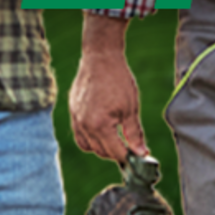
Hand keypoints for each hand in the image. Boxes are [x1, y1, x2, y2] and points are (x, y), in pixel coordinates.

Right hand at [69, 12, 147, 162]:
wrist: (101, 57)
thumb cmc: (118, 80)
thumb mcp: (131, 109)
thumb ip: (134, 134)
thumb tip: (141, 153)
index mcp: (99, 125)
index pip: (115, 152)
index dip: (129, 157)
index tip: (139, 156)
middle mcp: (84, 125)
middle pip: (101, 151)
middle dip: (116, 153)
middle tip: (130, 147)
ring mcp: (76, 118)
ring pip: (87, 145)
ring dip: (101, 147)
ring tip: (115, 139)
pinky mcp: (72, 110)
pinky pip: (79, 133)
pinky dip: (89, 137)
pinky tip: (102, 129)